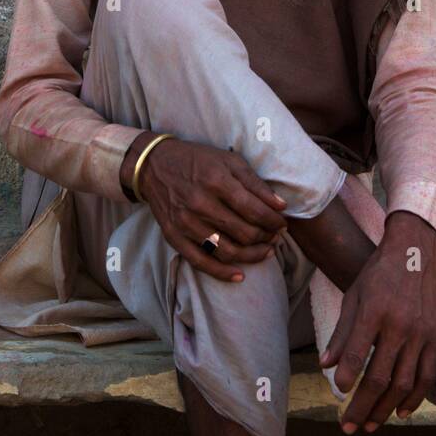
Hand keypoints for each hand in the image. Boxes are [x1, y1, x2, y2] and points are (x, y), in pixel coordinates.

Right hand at [121, 132, 288, 282]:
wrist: (154, 166)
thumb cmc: (197, 160)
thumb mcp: (229, 161)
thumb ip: (256, 183)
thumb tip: (281, 206)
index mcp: (217, 181)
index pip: (254, 210)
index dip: (274, 221)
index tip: (282, 223)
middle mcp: (200, 204)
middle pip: (243, 233)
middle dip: (266, 238)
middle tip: (276, 236)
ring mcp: (186, 223)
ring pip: (227, 251)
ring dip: (252, 256)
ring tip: (266, 252)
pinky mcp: (174, 237)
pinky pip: (201, 262)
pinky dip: (223, 273)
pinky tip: (240, 275)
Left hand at [320, 212, 435, 432]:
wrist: (414, 254)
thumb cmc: (378, 274)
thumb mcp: (354, 296)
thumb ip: (342, 333)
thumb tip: (325, 366)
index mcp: (374, 312)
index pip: (358, 355)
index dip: (346, 379)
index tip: (337, 394)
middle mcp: (399, 326)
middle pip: (380, 378)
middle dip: (362, 407)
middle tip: (348, 426)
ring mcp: (421, 334)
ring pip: (404, 384)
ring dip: (385, 410)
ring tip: (370, 425)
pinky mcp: (435, 338)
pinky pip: (426, 376)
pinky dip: (414, 399)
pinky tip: (400, 413)